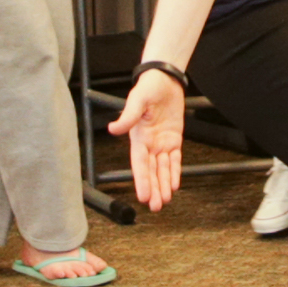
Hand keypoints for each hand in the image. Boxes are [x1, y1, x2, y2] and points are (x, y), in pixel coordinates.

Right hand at [107, 69, 186, 208]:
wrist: (164, 79)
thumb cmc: (148, 87)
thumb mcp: (138, 100)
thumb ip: (128, 117)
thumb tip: (113, 129)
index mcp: (138, 137)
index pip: (139, 163)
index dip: (142, 180)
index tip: (143, 196)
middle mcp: (149, 143)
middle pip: (151, 170)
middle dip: (153, 188)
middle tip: (155, 206)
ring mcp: (161, 142)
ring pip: (163, 168)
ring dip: (163, 184)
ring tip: (164, 201)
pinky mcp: (173, 139)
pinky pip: (174, 159)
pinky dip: (174, 172)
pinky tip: (174, 184)